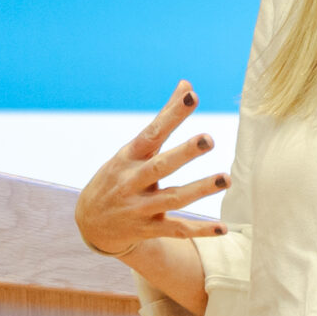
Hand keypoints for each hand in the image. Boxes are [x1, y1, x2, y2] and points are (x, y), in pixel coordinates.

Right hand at [75, 83, 228, 257]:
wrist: (90, 223)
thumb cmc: (119, 175)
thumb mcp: (134, 149)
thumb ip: (164, 118)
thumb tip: (187, 85)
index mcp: (129, 157)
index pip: (152, 133)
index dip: (171, 115)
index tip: (191, 96)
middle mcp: (132, 181)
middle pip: (160, 166)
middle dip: (184, 153)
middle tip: (208, 139)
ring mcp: (140, 208)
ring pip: (173, 199)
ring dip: (199, 189)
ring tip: (226, 179)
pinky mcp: (148, 230)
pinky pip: (176, 230)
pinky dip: (199, 230)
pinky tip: (223, 228)